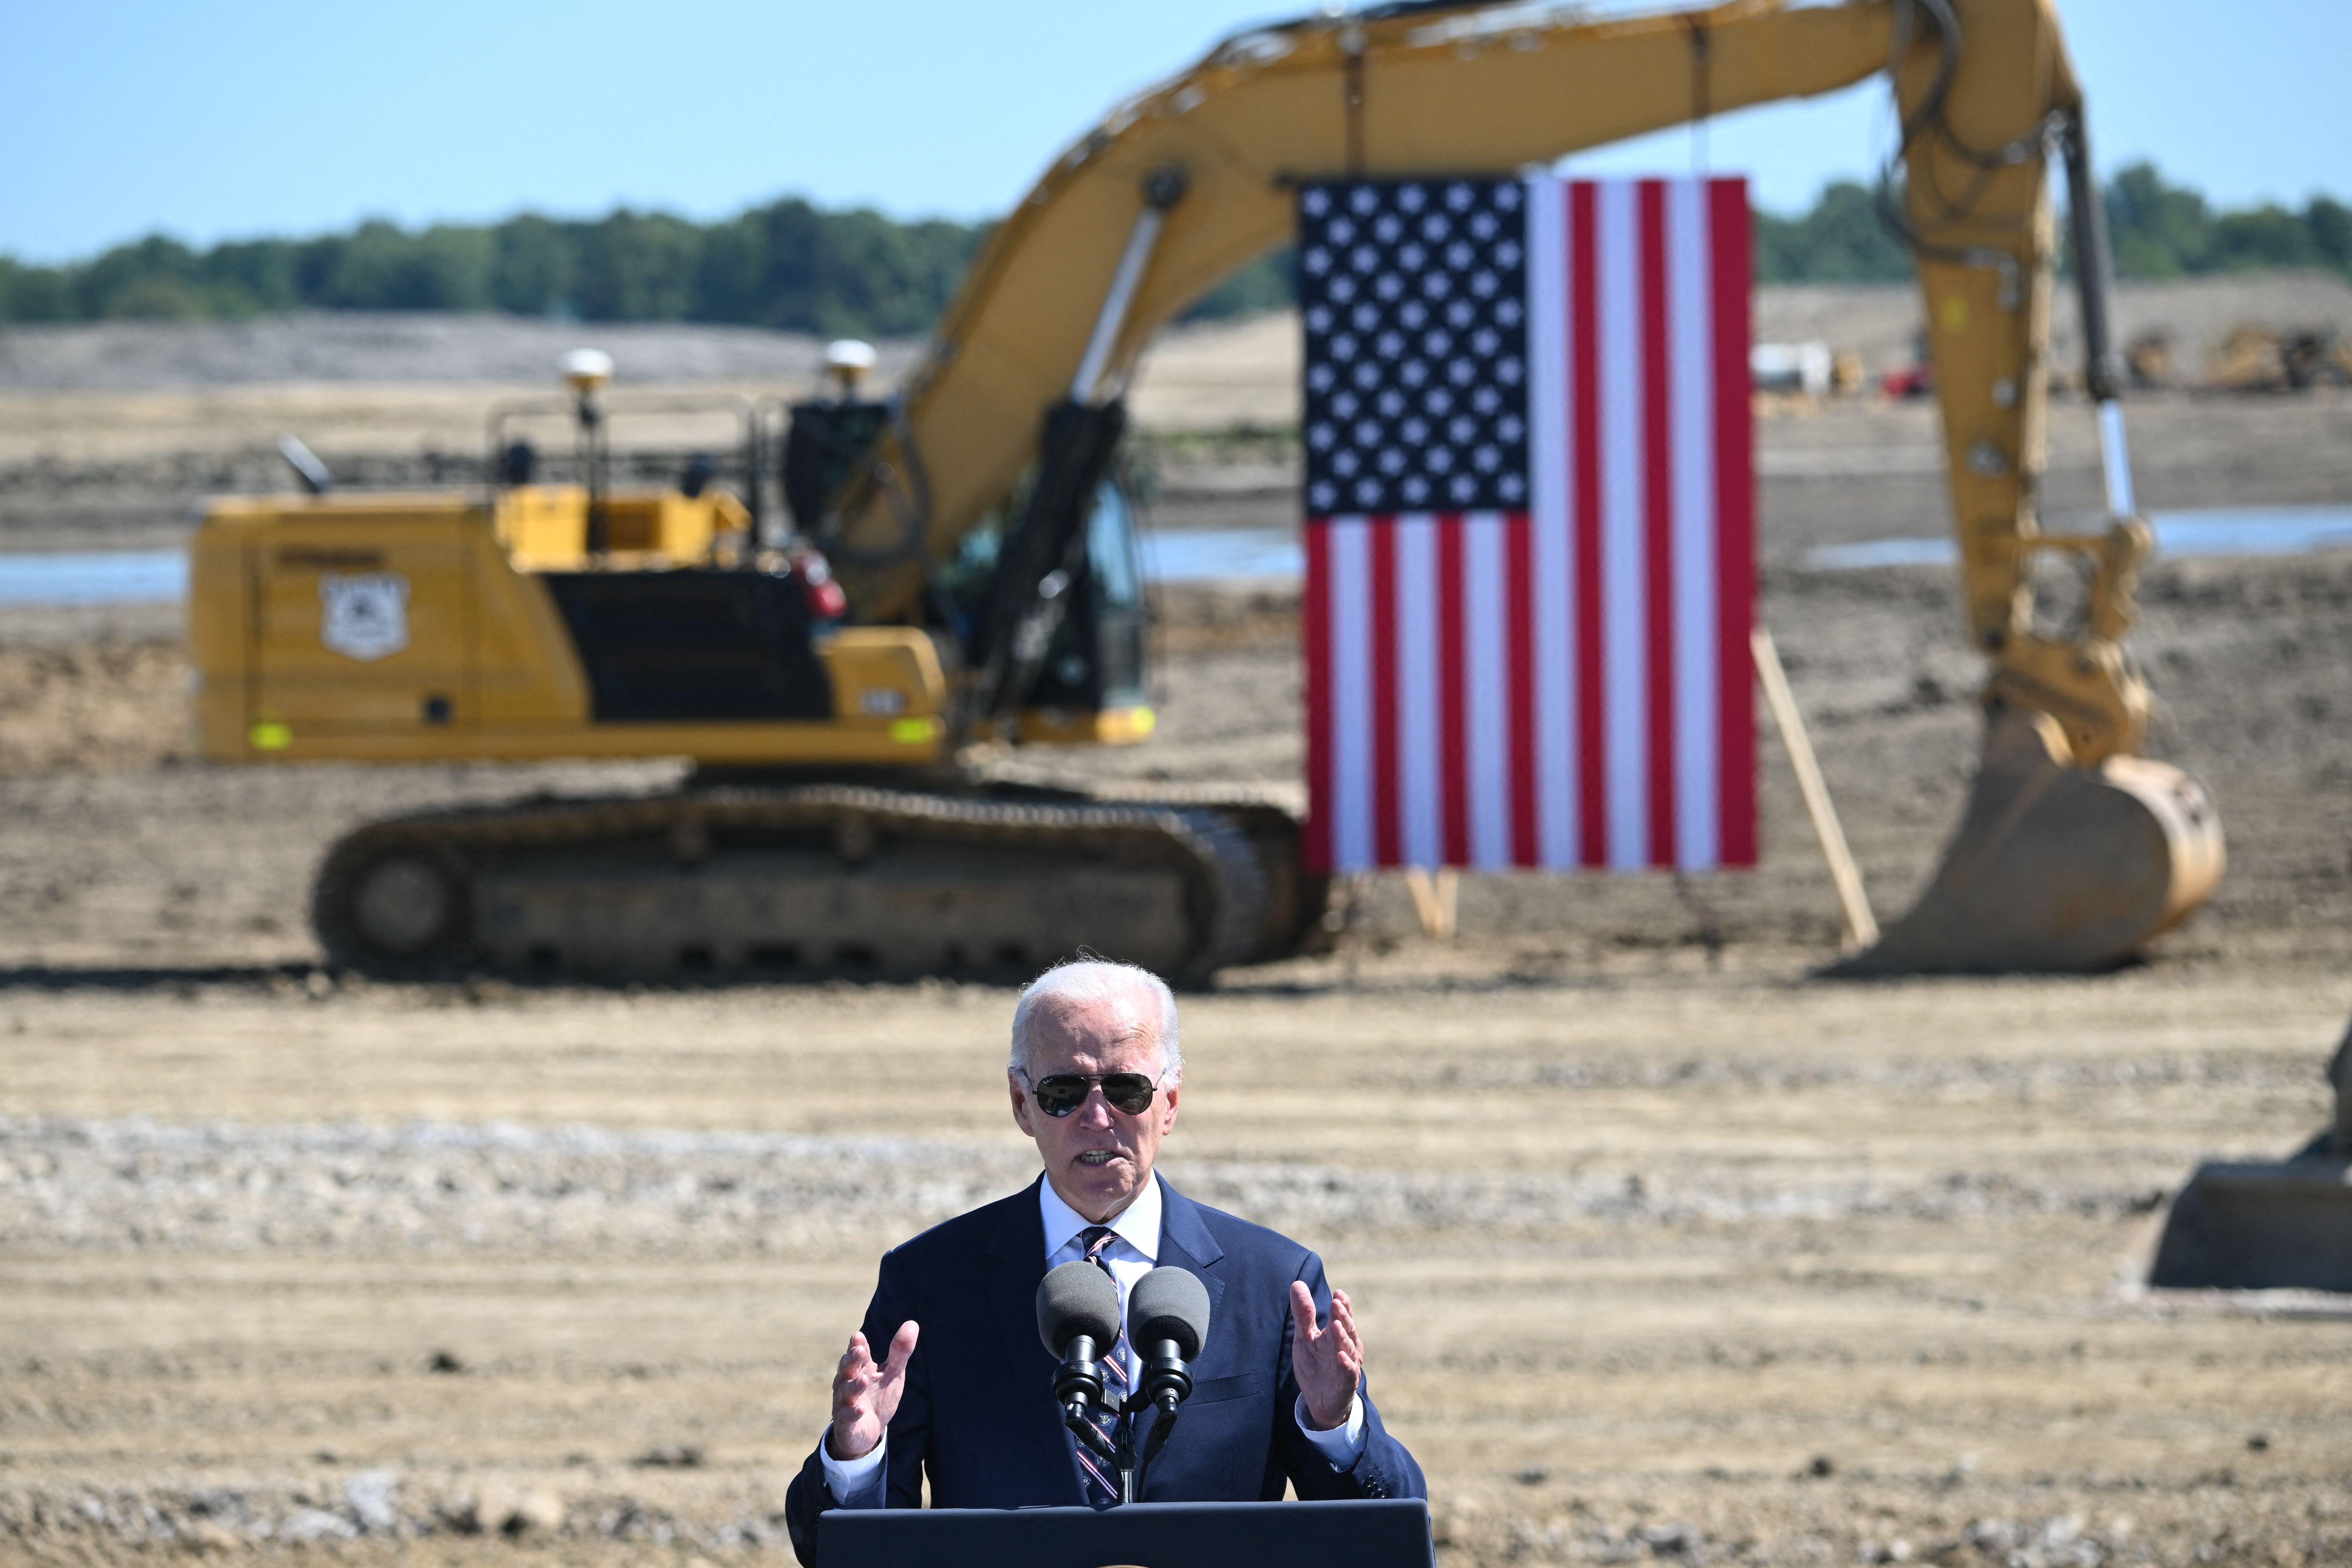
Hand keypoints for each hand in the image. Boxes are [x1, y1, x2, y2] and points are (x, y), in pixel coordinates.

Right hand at [826, 1320, 918, 1460]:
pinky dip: (852, 1413)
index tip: (858, 1336)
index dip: (857, 1345)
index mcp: (860, 1369)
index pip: (857, 1353)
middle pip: (846, 1369)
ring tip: (864, 1380)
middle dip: (851, 1360)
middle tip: (859, 1350)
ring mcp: (845, 1403)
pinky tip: (860, 1410)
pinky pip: (846, 1417)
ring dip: (853, 1386)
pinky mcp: (846, 1423)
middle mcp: (847, 1383)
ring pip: (845, 1392)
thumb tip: (913, 1323)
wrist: (869, 1432)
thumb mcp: (892, 1374)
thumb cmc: (878, 1397)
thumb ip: (900, 1352)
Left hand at [1289, 1281, 1362, 1430]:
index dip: (1342, 1305)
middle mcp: (1345, 1347)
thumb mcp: (1305, 1337)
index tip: (1338, 1293)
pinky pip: (1348, 1373)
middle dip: (1342, 1316)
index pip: (1341, 1316)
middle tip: (1336, 1302)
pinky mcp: (1346, 1383)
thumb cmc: (1314, 1365)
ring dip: (1343, 1337)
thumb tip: (1297, 1283)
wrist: (1319, 1401)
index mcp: (1336, 1334)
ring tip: (1336, 1325)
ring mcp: (1347, 1365)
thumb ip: (1303, 1313)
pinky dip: (1346, 1364)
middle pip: (1346, 1329)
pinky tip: (1340, 1356)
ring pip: (1348, 1348)